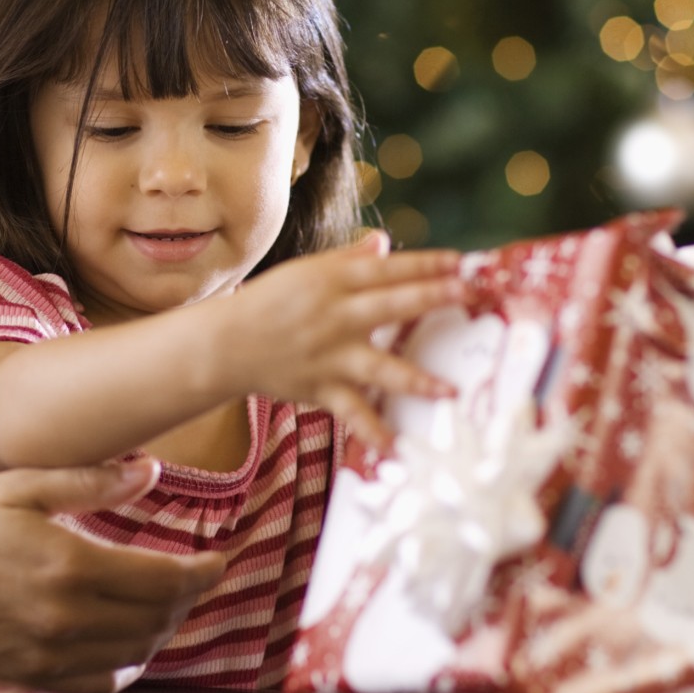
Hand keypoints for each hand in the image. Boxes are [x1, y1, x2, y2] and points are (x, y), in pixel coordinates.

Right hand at [0, 460, 225, 692]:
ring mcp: (48, 655)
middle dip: (186, 599)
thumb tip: (151, 470)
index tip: (217, 562)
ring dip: (160, 630)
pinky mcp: (30, 678)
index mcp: (70, 565)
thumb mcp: (20, 486)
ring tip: (164, 605)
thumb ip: (91, 480)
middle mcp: (66, 618)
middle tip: (194, 578)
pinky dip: (125, 666)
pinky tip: (124, 644)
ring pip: (134, 654)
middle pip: (157, 620)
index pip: (165, 580)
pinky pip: (100, 683)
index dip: (202, 573)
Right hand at [215, 231, 462, 449]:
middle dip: (431, 298)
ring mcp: (330, 356)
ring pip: (379, 366)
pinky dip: (372, 431)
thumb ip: (348, 261)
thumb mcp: (307, 273)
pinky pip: (352, 412)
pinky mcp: (322, 388)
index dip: (424, 264)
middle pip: (390, 305)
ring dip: (416, 379)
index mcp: (332, 282)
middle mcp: (334, 317)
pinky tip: (397, 447)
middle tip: (468, 294)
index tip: (460, 261)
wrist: (225, 344)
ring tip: (449, 389)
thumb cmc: (270, 303)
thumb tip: (384, 244)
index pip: (386, 269)